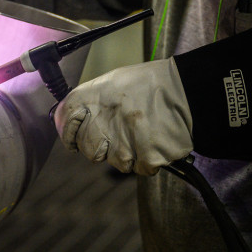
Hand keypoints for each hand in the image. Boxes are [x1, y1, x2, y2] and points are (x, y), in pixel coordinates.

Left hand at [53, 58, 192, 175]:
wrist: (187, 91)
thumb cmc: (151, 85)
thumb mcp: (114, 83)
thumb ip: (91, 102)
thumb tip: (71, 120)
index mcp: (93, 97)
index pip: (65, 121)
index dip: (69, 131)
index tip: (74, 138)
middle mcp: (103, 121)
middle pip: (89, 150)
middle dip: (102, 146)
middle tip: (120, 132)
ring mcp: (124, 142)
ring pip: (116, 162)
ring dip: (129, 153)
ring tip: (143, 131)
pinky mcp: (145, 158)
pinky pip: (140, 168)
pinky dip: (149, 158)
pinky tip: (155, 138)